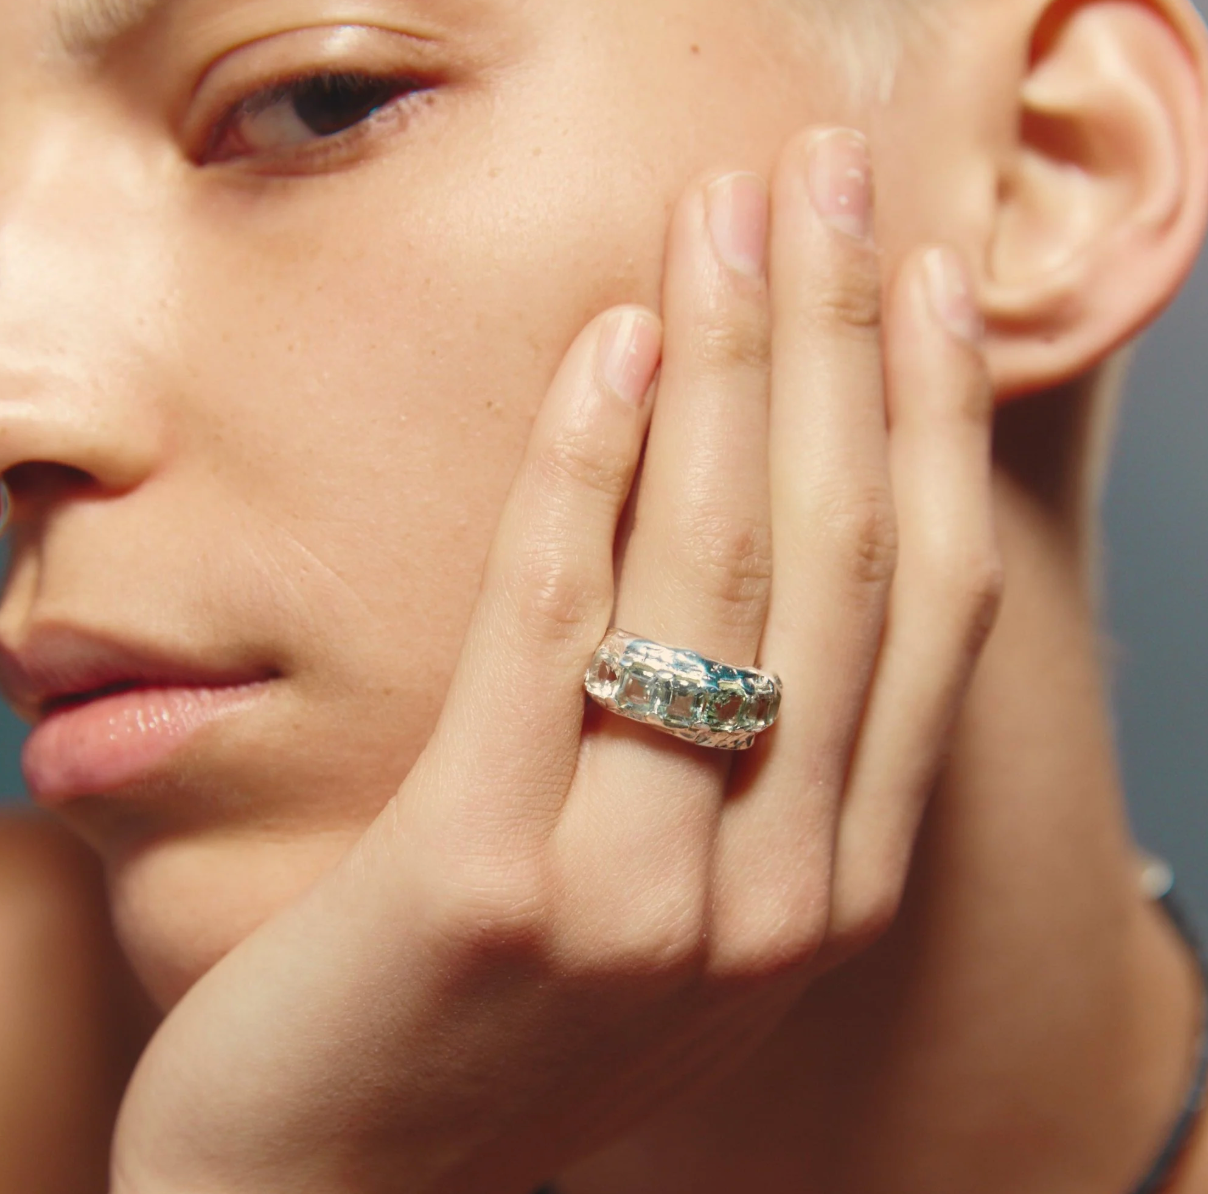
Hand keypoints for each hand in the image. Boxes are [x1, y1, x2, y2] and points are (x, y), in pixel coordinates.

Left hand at [111, 126, 1000, 1193]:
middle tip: (832, 180)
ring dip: (732, 366)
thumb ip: (749, 769)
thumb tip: (764, 547)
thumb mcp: (675, 916)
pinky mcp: (489, 877)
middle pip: (835, 560)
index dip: (931, 426)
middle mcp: (776, 894)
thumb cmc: (502, 1036)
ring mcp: (642, 895)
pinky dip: (587, 468)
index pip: (918, 614)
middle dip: (844, 345)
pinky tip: (610, 346)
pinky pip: (553, 624)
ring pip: (717, 575)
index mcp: (835, 891)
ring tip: (728, 215)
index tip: (925, 281)